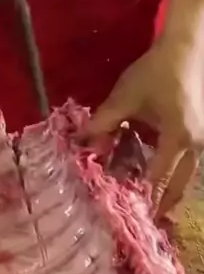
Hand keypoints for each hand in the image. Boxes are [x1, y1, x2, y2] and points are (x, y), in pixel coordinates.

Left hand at [86, 37, 203, 217]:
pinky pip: (187, 162)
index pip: (156, 176)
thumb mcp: (125, 98)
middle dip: (162, 204)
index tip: (127, 213)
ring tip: (155, 210)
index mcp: (177, 138)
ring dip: (169, 190)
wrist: (186, 49)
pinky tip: (160, 180)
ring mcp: (201, 140)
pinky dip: (173, 172)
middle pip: (178, 184)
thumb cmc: (156, 71)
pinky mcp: (200, 133)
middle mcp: (195, 144)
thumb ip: (103, 123)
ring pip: (185, 175)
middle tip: (147, 225)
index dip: (140, 194)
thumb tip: (81, 145)